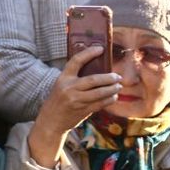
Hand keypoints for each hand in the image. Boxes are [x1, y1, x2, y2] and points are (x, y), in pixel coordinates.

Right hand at [29, 47, 121, 166]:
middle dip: (109, 78)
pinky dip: (110, 99)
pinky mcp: (83, 110)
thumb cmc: (57, 101)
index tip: (100, 48)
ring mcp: (76, 100)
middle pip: (93, 79)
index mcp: (63, 78)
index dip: (88, 53)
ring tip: (118, 86)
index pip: (76, 61)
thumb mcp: (61, 86)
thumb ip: (74, 79)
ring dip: (112, 89)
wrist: (50, 121)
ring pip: (100, 92)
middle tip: (117, 77)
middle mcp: (69, 88)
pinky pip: (101, 103)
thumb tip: (96, 71)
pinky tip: (113, 97)